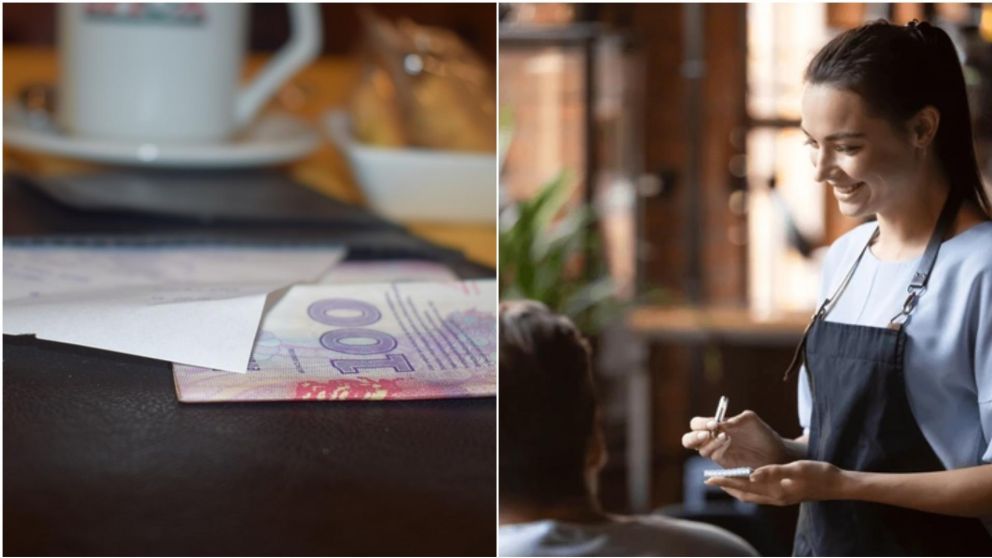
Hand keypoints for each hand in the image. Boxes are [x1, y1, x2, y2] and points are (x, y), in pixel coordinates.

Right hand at [680, 410, 788, 468]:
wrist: (775, 454)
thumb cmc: (762, 434)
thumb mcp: (750, 420)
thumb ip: (734, 419)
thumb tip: (718, 425)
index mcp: (715, 427)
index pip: (696, 424)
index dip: (701, 424)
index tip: (714, 424)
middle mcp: (712, 440)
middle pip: (689, 440)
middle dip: (694, 437)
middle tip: (707, 434)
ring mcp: (717, 454)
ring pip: (701, 450)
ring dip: (710, 444)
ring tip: (726, 438)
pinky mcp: (724, 466)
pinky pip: (713, 459)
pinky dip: (718, 451)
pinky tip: (728, 445)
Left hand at [705, 460, 843, 505]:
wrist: (838, 485)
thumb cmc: (819, 474)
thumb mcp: (797, 469)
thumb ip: (774, 472)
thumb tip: (751, 474)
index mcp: (776, 492)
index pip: (744, 487)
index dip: (726, 482)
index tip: (710, 477)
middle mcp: (775, 497)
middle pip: (744, 493)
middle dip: (726, 485)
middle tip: (709, 478)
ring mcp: (780, 497)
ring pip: (751, 494)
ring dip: (736, 487)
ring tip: (722, 479)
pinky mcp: (784, 494)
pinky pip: (760, 492)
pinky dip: (748, 486)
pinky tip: (746, 478)